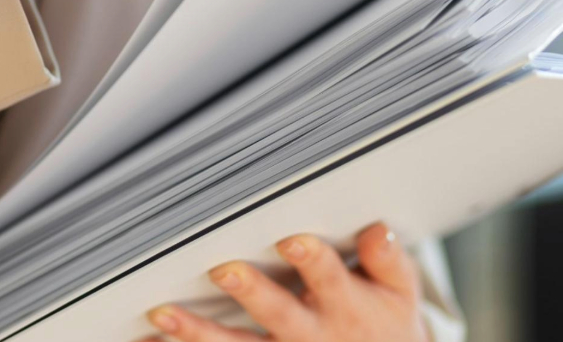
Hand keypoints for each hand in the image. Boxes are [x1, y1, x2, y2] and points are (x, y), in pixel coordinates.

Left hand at [143, 223, 428, 341]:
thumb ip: (387, 260)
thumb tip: (374, 230)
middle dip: (251, 292)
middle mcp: (311, 334)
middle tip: (222, 270)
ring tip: (162, 314)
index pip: (329, 277)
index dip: (312, 260)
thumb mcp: (400, 292)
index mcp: (346, 305)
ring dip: (198, 333)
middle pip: (278, 314)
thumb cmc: (384, 321)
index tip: (292, 240)